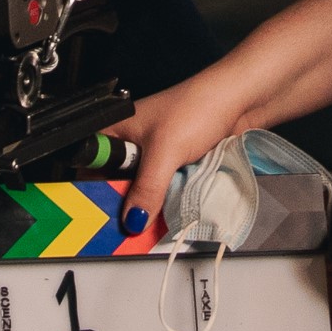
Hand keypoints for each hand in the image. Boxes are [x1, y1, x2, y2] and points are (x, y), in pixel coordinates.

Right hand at [107, 69, 249, 252]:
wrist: (240, 100)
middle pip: (117, 183)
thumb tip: (132, 222)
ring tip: (150, 228)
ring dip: (149, 206)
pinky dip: (167, 201)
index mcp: (116, 131)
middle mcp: (132, 145)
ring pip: (144, 190)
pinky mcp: (177, 165)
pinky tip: (170, 215)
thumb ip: (146, 188)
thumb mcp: (165, 152)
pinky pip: (165, 190)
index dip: (94, 192)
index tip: (101, 219)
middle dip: (125, 205)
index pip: (91, 167)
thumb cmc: (196, 109)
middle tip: (129, 229)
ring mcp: (156, 156)